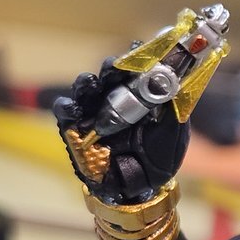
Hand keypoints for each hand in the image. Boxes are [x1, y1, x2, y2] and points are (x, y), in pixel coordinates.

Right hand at [54, 57, 189, 204]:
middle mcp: (115, 101)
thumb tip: (171, 83)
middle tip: (113, 68)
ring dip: (86, 83)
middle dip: (109, 69)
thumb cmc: (159, 159)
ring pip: (85, 90)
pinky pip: (66, 114)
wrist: (144, 189)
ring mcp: (94, 114)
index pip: (132, 71)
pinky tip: (74, 108)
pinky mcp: (76, 131)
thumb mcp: (173, 133)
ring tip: (91, 83)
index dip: (134, 59)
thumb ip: (171, 110)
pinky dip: (67, 107)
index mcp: (139, 97)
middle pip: (107, 77)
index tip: (138, 49)